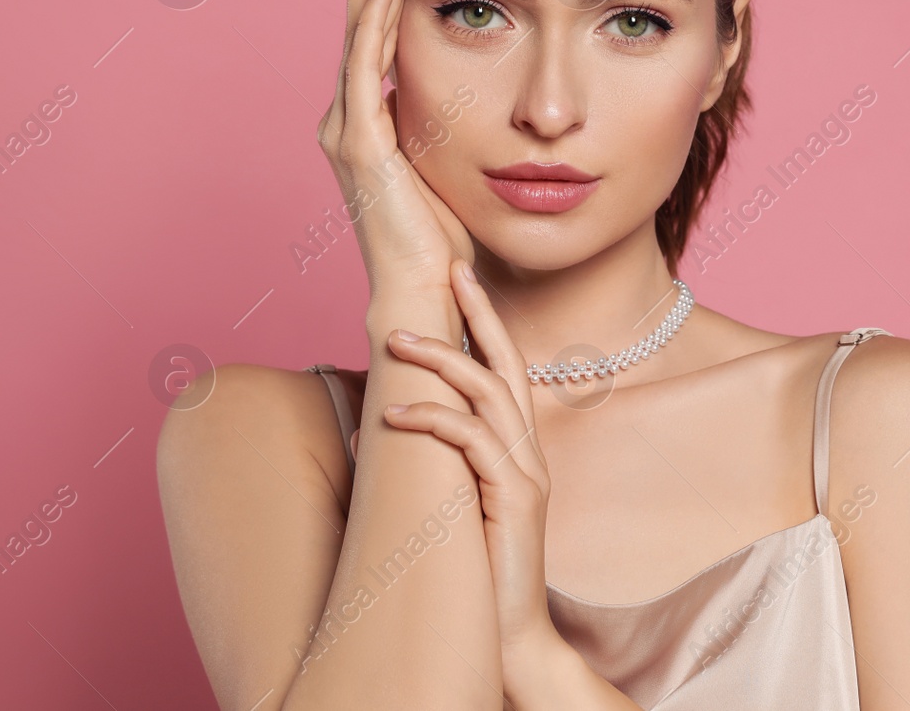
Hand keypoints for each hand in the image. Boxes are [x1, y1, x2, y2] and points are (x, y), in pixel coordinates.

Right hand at [320, 0, 472, 302]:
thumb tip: (466, 109)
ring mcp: (349, 130)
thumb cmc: (441, 244)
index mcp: (369, 131)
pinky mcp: (360, 140)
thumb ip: (443, 137)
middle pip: (361, 34)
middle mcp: (348, 124)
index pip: (376, 52)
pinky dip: (379, 18)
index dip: (388, 5)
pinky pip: (367, 62)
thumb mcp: (446, 173)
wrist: (421, 288)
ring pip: (362, 38)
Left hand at [380, 258, 557, 655]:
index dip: (485, 319)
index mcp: (518, 448)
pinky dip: (433, 420)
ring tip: (395, 339)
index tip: (459, 275)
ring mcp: (527, 474)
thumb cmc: (475, 574)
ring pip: (488, 394)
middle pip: (506, 362)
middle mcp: (529, 452)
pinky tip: (394, 413)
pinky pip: (474, 443)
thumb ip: (435, 459)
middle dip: (476, 312)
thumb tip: (379, 420)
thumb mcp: (454, 503)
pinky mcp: (517, 499)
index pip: (505, 366)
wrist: (511, 639)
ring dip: (441, 359)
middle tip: (443, 271)